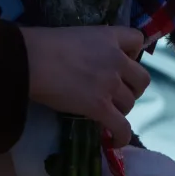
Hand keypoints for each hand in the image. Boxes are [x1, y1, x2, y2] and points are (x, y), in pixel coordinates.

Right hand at [20, 25, 149, 147]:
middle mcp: (116, 59)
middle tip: (117, 92)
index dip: (133, 52)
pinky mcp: (101, 107)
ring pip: (130, 103)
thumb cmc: (44, 43)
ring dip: (121, 108)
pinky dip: (121, 136)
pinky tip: (114, 140)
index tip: (122, 60)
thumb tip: (93, 62)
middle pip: (142, 78)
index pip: (137, 39)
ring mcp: (110, 84)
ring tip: (106, 112)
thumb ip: (93, 46)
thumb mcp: (75, 35)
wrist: (32, 59)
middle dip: (132, 87)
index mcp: (108, 36)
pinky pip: (122, 127)